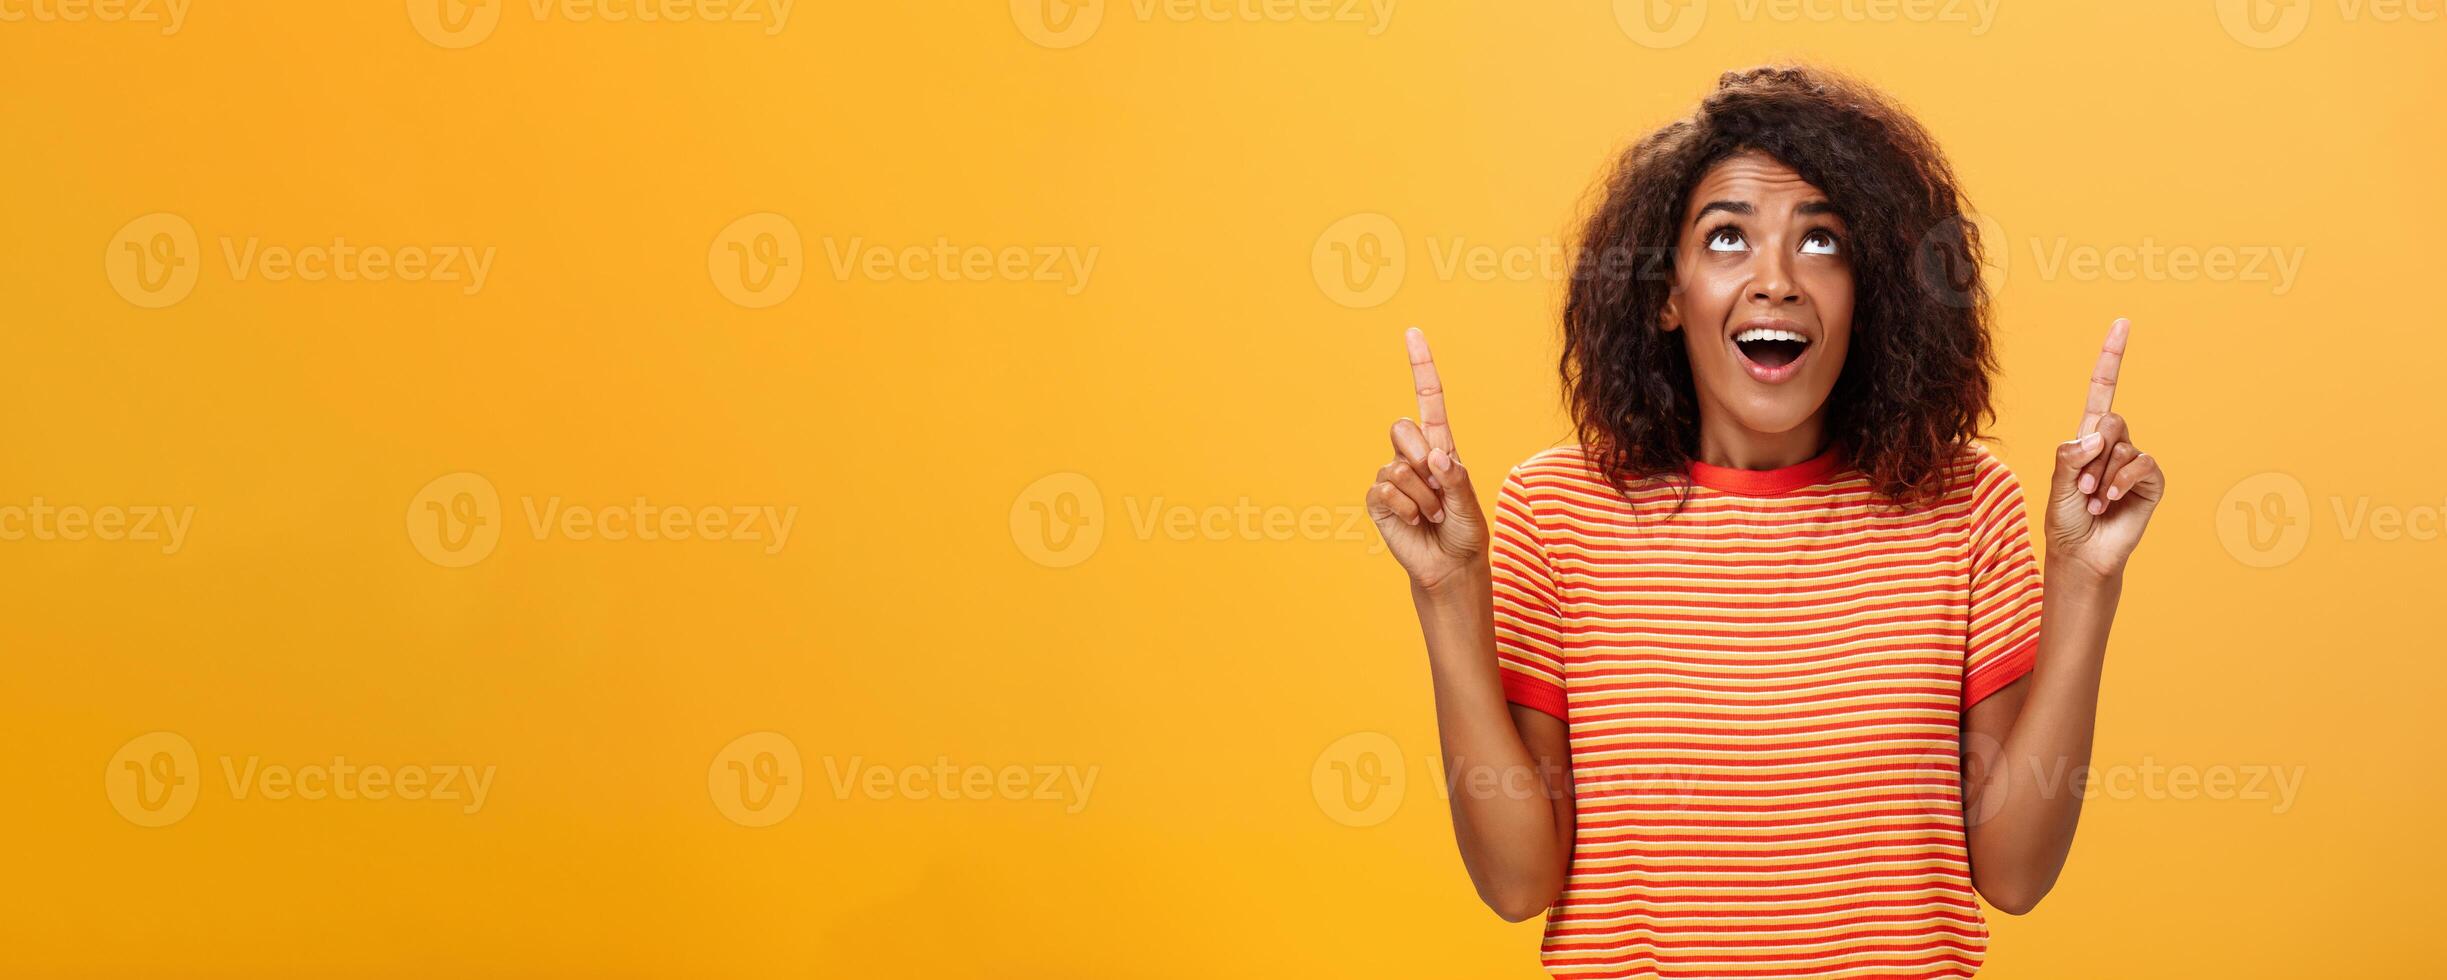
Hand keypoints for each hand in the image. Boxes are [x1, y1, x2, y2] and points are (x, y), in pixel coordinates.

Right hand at [1366, 328, 1488, 593]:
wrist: (1449, 567)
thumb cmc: (1465, 532)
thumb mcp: (1471, 504)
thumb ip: (1456, 479)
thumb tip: (1434, 457)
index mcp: (1441, 446)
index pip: (1428, 398)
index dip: (1421, 367)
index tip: (1413, 333)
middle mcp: (1414, 456)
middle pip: (1401, 428)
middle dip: (1421, 456)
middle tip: (1437, 488)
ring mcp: (1394, 477)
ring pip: (1398, 467)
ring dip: (1422, 497)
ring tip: (1433, 515)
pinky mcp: (1379, 500)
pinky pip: (1385, 490)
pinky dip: (1405, 509)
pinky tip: (1415, 522)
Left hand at [2046, 317, 2165, 580]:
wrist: (2081, 553)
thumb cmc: (2065, 518)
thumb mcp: (2057, 483)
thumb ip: (2071, 456)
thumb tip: (2097, 435)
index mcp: (2087, 437)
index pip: (2102, 389)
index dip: (2111, 357)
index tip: (2122, 322)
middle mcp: (2113, 444)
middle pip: (2111, 419)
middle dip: (2092, 454)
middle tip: (2083, 487)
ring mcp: (2134, 462)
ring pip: (2123, 446)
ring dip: (2102, 477)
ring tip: (2095, 501)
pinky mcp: (2151, 481)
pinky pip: (2143, 464)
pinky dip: (2123, 482)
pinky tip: (2112, 502)